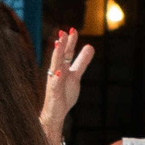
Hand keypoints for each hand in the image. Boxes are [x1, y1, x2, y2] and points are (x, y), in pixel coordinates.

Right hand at [40, 28, 94, 144]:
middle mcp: (56, 73)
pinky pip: (55, 85)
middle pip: (59, 57)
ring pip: (55, 67)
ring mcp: (54, 83)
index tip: (73, 30)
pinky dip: (57, 78)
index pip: (66, 53)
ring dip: (56, 56)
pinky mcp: (54, 94)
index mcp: (62, 68)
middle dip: (61, 45)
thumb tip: (90, 47)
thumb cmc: (64, 94)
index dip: (70, 42)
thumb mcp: (76, 76)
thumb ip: (82, 62)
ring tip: (58, 45)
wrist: (55, 114)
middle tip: (63, 32)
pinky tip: (59, 72)